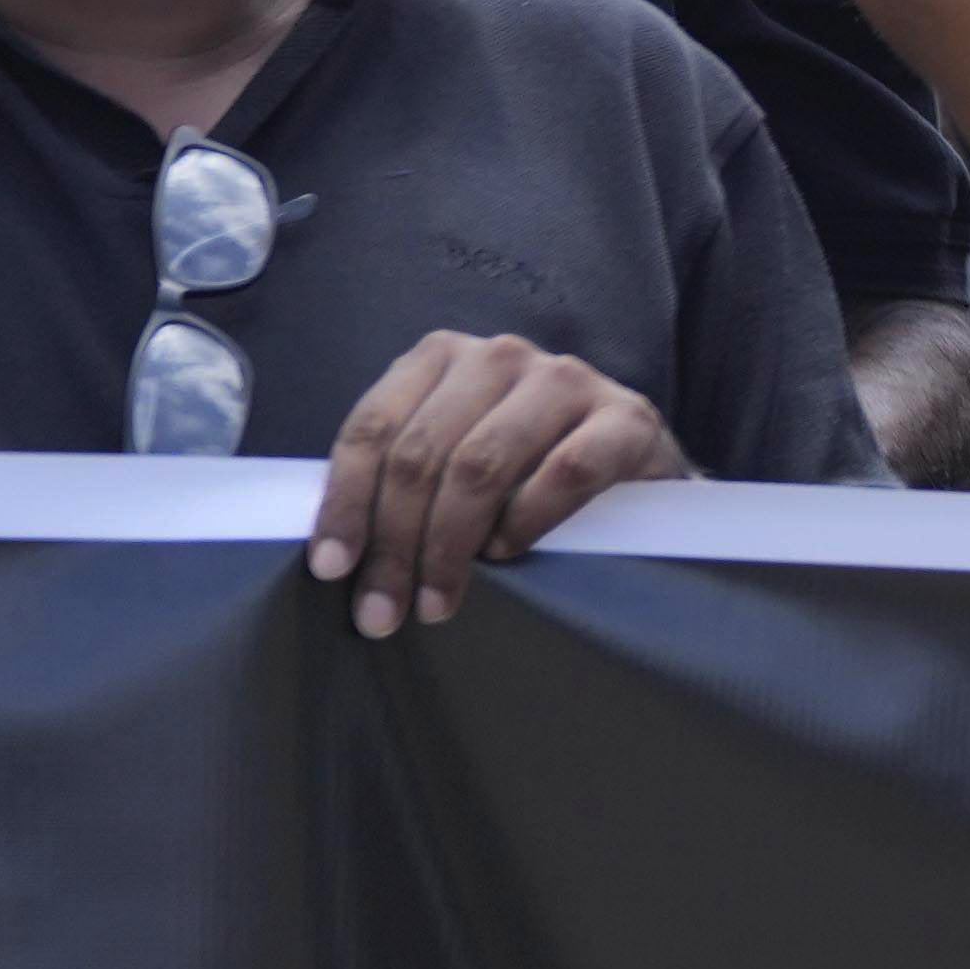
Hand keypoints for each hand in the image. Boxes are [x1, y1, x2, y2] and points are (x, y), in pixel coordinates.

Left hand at [303, 334, 683, 637]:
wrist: (637, 470)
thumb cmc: (525, 470)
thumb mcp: (451, 456)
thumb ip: (401, 477)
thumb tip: (334, 555)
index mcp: (443, 357)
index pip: (373, 428)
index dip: (346, 503)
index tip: (332, 570)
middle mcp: (500, 355)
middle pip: (421, 454)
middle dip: (394, 543)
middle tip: (383, 612)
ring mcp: (567, 379)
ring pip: (481, 463)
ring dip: (449, 545)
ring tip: (438, 601)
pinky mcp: (627, 417)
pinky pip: (564, 471)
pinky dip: (526, 520)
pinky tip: (507, 553)